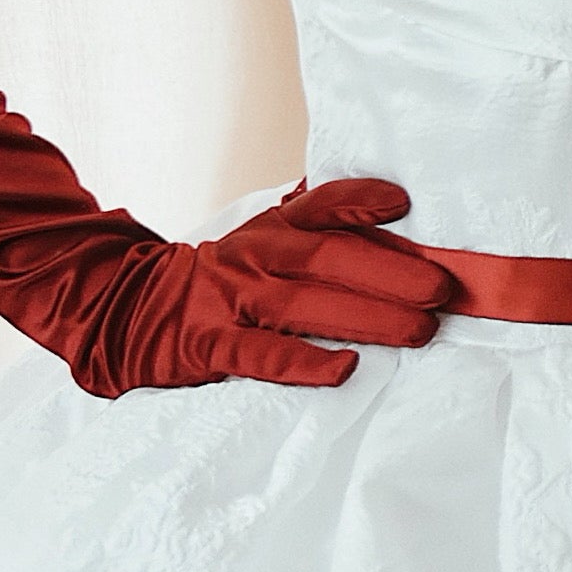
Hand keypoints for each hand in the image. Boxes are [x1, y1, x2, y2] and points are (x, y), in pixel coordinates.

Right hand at [73, 175, 460, 394]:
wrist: (130, 307)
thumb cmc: (224, 279)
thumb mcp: (263, 241)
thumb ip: (317, 226)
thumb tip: (386, 203)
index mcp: (272, 228)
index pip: (319, 205)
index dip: (359, 201)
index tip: (403, 204)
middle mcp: (255, 256)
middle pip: (327, 258)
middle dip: (388, 272)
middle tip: (441, 289)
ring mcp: (232, 300)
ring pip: (304, 305)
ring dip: (366, 317)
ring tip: (419, 331)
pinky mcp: (210, 344)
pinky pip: (260, 354)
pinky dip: (302, 362)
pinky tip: (343, 370)